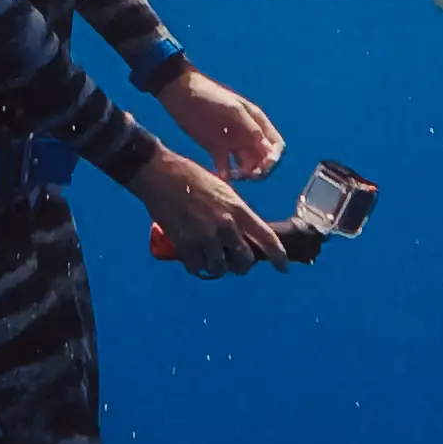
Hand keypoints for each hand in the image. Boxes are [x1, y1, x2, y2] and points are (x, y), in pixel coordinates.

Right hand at [126, 151, 288, 277]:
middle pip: (244, 261)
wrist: (159, 175)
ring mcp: (205, 237)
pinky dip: (196, 265)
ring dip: (216, 266)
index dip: (278, 256)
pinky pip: (197, 268)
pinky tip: (193, 256)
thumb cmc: (191, 177)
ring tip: (209, 256)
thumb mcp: (222, 190)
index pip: (266, 238)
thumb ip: (234, 213)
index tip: (283, 267)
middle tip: (234, 262)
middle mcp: (226, 226)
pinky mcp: (185, 246)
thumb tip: (241, 234)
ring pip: (220, 268)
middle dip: (241, 265)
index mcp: (238, 209)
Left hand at [155, 67, 284, 181]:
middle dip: (260, 170)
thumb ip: (251, 128)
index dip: (274, 159)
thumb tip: (268, 150)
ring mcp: (232, 143)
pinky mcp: (216, 150)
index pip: (275, 145)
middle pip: (263, 159)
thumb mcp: (233, 109)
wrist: (180, 93)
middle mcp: (248, 135)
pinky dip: (227, 175)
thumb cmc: (210, 96)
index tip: (264, 167)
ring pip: (247, 165)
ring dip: (245, 174)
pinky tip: (220, 177)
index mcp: (257, 122)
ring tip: (234, 176)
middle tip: (247, 176)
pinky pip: (227, 168)